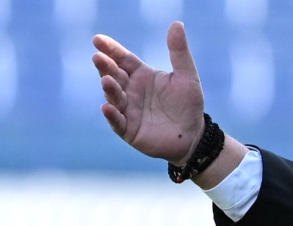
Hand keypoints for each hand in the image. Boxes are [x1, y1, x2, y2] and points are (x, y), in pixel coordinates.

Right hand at [93, 23, 206, 163]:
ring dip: (109, 89)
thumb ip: (179, 51)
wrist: (193, 136)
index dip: (111, 49)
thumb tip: (177, 23)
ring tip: (106, 80)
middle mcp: (131, 91)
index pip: (123, 59)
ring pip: (114, 97)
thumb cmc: (188, 105)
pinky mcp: (129, 130)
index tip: (98, 39)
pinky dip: (111, 115)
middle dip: (105, 66)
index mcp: (141, 75)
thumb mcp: (186, 75)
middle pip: (114, 75)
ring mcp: (128, 110)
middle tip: (98, 57)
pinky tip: (107, 107)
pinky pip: (117, 122)